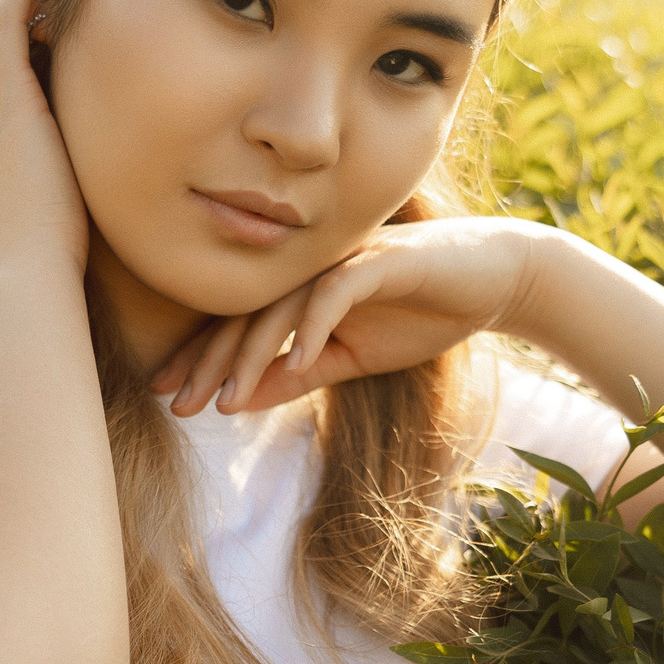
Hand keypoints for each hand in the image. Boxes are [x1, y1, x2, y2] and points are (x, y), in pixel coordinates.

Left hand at [151, 217, 551, 414]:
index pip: (240, 325)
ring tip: (228, 397)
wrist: (494, 281)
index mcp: (299, 289)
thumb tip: (240, 402)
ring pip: (282, 306)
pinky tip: (298, 363)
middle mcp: (310, 269)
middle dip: (210, 362)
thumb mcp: (352, 358)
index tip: (168, 397)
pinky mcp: (381, 259)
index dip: (202, 360)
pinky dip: (315, 327)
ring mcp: (343, 260)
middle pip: (247, 315)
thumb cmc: (420, 315)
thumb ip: (298, 374)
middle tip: (177, 405)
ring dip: (253, 353)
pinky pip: (336, 293)